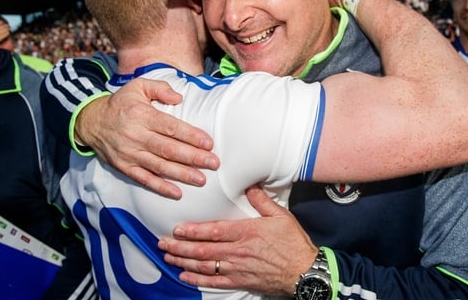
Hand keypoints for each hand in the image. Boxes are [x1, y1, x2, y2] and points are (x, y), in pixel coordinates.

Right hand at [76, 78, 215, 199]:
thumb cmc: (121, 103)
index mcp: (142, 115)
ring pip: (159, 166)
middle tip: (213, 163)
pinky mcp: (124, 167)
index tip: (209, 143)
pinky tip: (177, 193)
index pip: (171, 127)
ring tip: (201, 179)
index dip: (191, 136)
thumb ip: (160, 88)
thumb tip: (179, 98)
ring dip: (182, 174)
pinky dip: (161, 187)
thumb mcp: (138, 86)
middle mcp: (136, 136)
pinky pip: (144, 179)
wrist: (92, 122)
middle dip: (193, 157)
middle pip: (168, 149)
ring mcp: (129, 154)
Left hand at [158, 185, 317, 295]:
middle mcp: (238, 251)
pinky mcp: (241, 281)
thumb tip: (249, 185)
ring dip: (183, 261)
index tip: (177, 228)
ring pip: (204, 266)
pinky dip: (197, 279)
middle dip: (180, 246)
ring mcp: (237, 268)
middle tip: (162, 243)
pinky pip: (214, 282)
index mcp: (246, 232)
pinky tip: (184, 276)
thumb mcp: (280, 215)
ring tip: (168, 256)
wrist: (305, 271)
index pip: (213, 231)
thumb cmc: (293, 243)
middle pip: (202, 250)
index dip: (193, 231)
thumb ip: (261, 200)